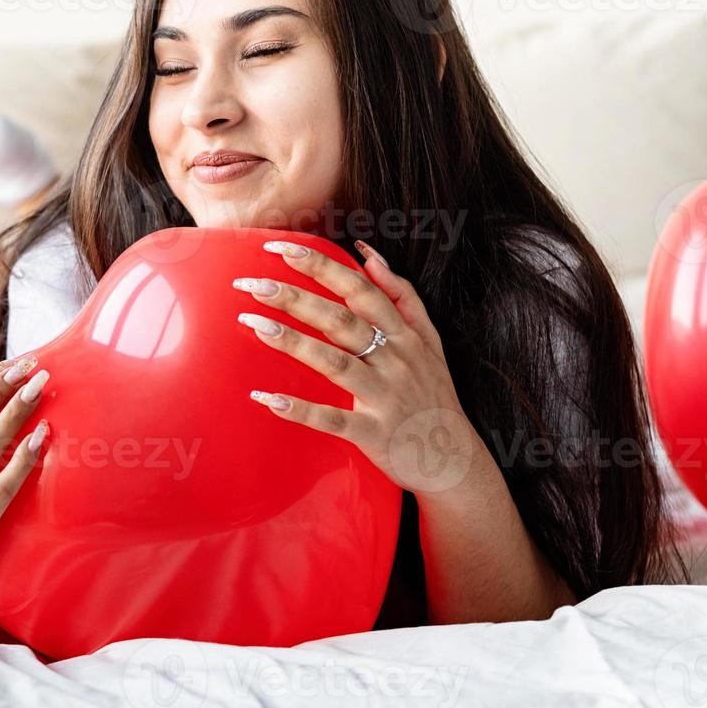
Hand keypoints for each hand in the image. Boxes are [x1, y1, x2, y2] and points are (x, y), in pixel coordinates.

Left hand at [233, 239, 490, 496]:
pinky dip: (300, 409)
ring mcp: (385, 397)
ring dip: (292, 342)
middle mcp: (395, 360)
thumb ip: (402, 295)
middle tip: (253, 283)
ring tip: (252, 324)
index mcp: (405, 334)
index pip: (359, 289)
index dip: (321, 266)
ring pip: (335, 363)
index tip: (282, 248)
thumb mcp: (430, 339)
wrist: (453, 460)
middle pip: (341, 320)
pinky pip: (333, 419)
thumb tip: (368, 253)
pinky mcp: (373, 433)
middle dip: (295, 298)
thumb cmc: (433, 394)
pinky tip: (267, 398)